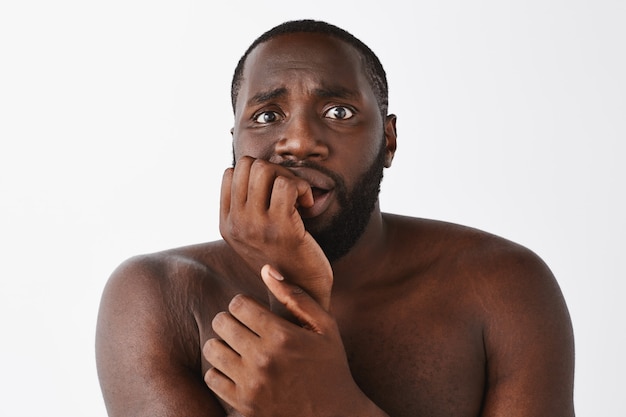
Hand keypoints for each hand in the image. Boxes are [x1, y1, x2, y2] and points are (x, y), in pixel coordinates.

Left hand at [203, 265, 386, 416]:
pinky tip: (235, 369)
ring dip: (222, 344)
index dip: (243, 304)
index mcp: (282, 336)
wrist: (334, 416)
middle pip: (221, 323)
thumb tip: (266, 269)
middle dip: (230, 320)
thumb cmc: (330, 366)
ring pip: (212, 349)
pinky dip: (219, 370)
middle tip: (243, 327)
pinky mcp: (243, 405)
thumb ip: (296, 296)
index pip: (238, 304)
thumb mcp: (325, 327)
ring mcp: (251, 384)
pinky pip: (212, 378)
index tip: (252, 311)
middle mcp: (263, 359)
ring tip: (237, 347)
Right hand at [220, 156, 331, 309]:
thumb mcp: (254, 234)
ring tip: (299, 198)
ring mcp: (256, 226)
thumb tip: (254, 167)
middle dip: (275, 170)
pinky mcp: (281, 229)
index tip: (273, 193)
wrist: (300, 293)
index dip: (257, 173)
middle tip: (290, 191)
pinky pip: (287, 185)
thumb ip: (248, 206)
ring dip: (289, 177)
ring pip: (265, 169)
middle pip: (248, 165)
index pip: (231, 171)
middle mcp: (236, 224)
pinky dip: (303, 187)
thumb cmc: (284, 258)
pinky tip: (308, 205)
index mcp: (227, 223)